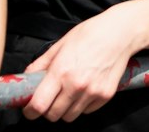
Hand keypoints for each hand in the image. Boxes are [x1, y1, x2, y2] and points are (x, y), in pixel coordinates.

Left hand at [22, 4, 143, 121]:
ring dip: (65, 109)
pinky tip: (84, 90)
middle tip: (49, 100)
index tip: (29, 109)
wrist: (120, 32)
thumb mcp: (61, 44)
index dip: (30, 111)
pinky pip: (87, 111)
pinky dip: (82, 105)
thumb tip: (28, 78)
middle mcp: (76, 85)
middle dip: (47, 110)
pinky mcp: (105, 95)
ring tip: (68, 94)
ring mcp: (92, 92)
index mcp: (61, 71)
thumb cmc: (90, 34)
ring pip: (70, 117)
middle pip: (53, 115)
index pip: (39, 105)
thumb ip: (41, 64)